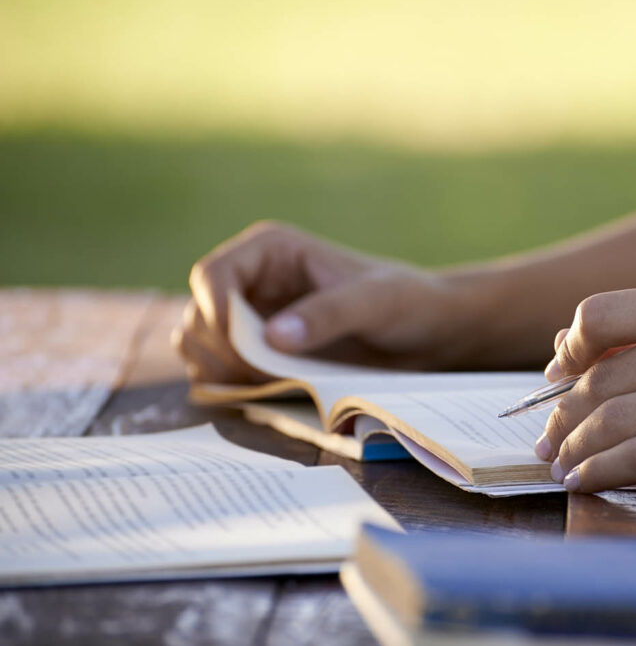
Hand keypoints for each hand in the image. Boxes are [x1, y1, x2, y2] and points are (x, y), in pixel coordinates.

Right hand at [172, 221, 478, 382]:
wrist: (426, 333)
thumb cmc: (406, 302)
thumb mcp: (375, 303)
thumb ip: (328, 315)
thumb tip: (273, 337)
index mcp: (270, 251)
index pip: (212, 276)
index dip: (214, 312)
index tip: (243, 349)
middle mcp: (251, 282)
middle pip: (199, 317)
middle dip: (220, 352)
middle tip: (261, 378)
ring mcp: (251, 319)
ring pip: (200, 348)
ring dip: (220, 373)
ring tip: (267, 386)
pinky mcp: (259, 354)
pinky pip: (221, 373)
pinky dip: (231, 388)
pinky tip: (267, 394)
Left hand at [535, 284, 635, 508]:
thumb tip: (562, 350)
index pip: (599, 314)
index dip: (568, 350)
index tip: (557, 380)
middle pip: (599, 379)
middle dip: (562, 417)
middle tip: (548, 440)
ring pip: (612, 422)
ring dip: (574, 450)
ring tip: (561, 465)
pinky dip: (600, 474)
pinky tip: (585, 483)